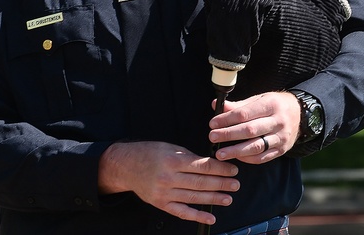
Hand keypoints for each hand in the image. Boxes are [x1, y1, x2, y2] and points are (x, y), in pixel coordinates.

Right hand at [98, 141, 239, 224]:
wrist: (126, 166)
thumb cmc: (150, 153)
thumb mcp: (170, 148)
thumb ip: (189, 157)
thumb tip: (212, 164)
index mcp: (173, 160)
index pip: (203, 166)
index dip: (220, 169)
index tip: (233, 170)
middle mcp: (169, 178)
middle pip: (201, 183)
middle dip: (221, 184)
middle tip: (236, 184)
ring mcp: (164, 193)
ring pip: (194, 198)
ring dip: (214, 199)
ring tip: (228, 198)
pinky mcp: (161, 204)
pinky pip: (182, 212)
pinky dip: (197, 216)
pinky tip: (210, 216)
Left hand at [207, 92, 300, 163]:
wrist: (300, 114)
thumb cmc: (274, 105)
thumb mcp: (259, 99)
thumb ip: (238, 105)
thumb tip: (216, 106)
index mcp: (271, 105)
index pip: (245, 113)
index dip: (227, 119)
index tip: (213, 123)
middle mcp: (278, 121)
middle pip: (250, 130)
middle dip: (229, 135)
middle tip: (212, 137)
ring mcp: (281, 137)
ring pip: (256, 147)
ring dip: (236, 151)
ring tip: (220, 154)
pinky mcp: (282, 150)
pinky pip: (263, 157)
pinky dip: (248, 158)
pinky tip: (236, 157)